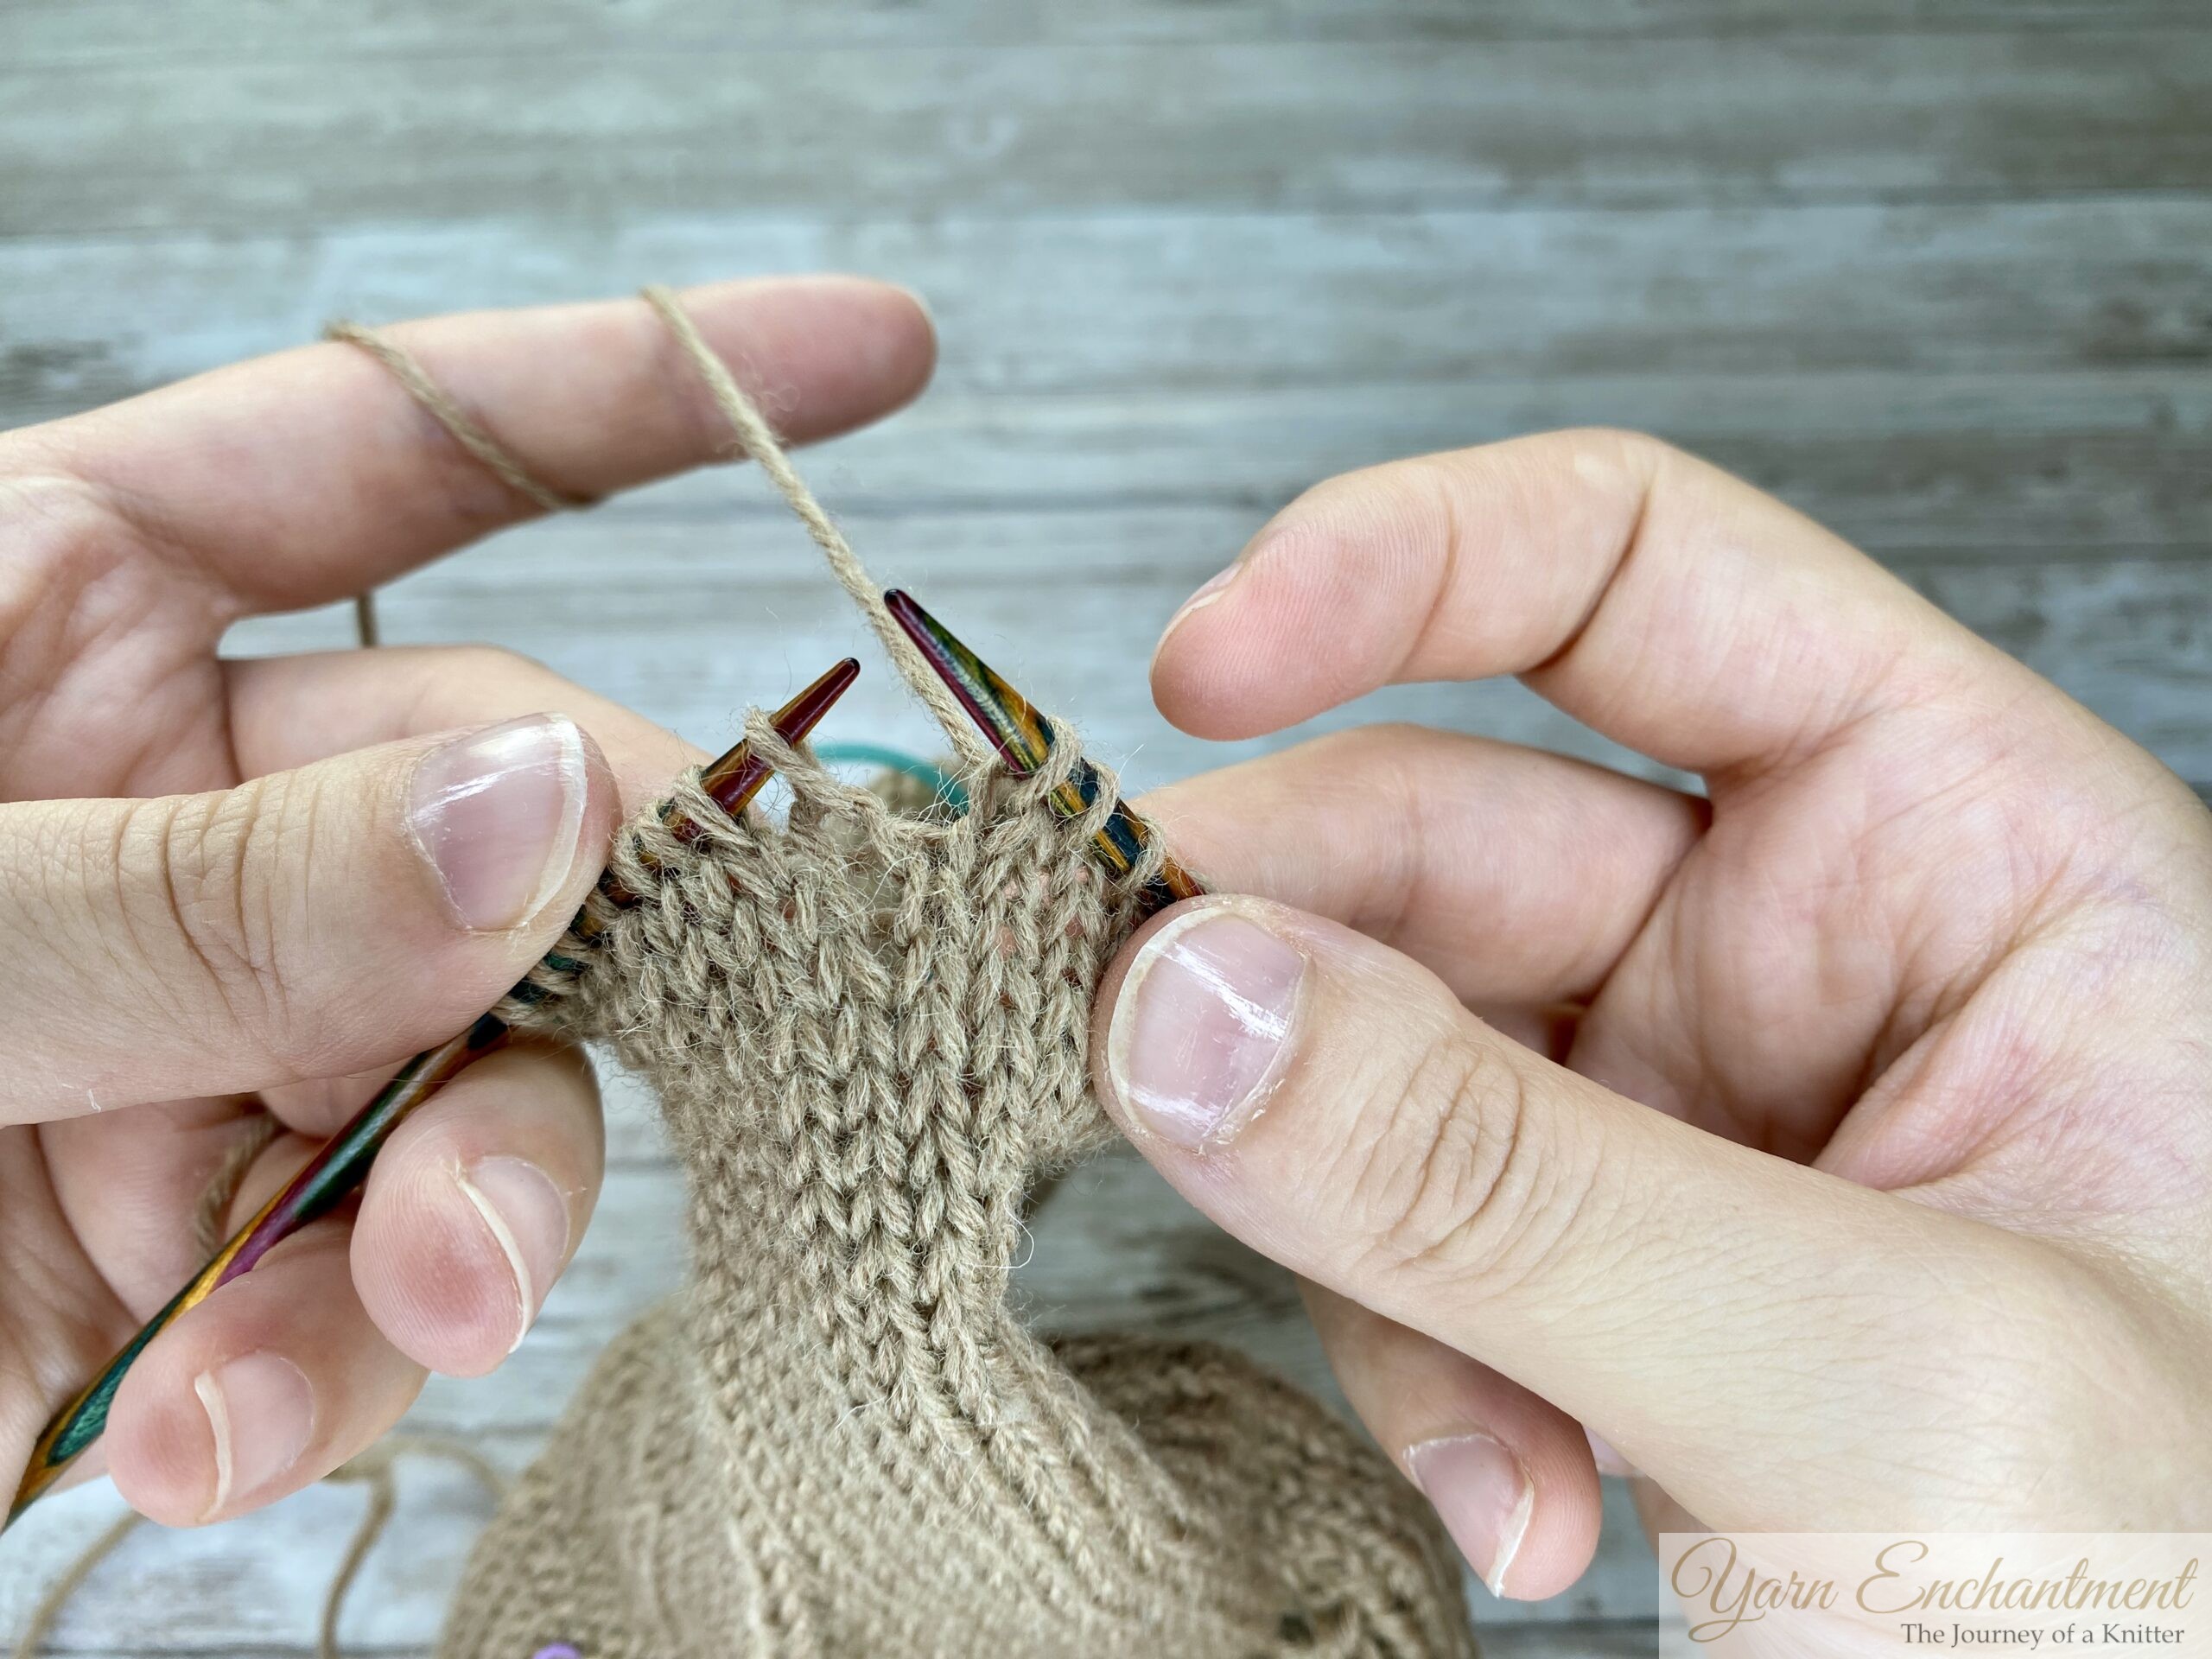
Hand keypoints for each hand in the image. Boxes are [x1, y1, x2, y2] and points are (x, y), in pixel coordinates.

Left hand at [0, 279, 933, 1524]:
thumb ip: (200, 889)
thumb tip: (568, 816)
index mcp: (67, 609)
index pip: (409, 454)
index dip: (649, 389)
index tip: (879, 354)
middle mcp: (181, 811)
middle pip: (511, 834)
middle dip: (585, 967)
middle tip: (622, 1065)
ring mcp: (194, 1036)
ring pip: (467, 1087)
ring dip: (450, 1228)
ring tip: (348, 1344)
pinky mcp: (172, 1253)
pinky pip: (347, 1287)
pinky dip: (318, 1371)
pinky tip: (208, 1436)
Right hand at [1091, 430, 2211, 1598]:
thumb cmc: (2193, 1604)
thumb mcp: (1881, 1379)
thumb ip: (1513, 1187)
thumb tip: (1187, 1001)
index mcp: (1971, 847)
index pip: (1641, 570)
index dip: (1403, 568)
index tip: (1201, 663)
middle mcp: (1816, 948)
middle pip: (1446, 829)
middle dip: (1284, 954)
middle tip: (1132, 1049)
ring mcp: (1693, 1114)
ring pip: (1379, 1053)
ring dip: (1349, 1226)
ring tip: (1452, 1412)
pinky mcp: (1600, 1271)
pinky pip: (1400, 1242)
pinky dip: (1406, 1368)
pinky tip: (1515, 1504)